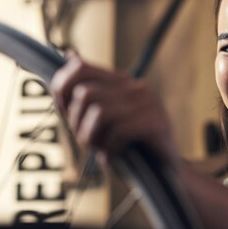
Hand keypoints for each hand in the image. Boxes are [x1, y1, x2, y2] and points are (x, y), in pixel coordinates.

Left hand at [50, 55, 178, 169]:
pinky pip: (119, 131)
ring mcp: (148, 104)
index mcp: (122, 82)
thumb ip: (88, 94)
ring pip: (99, 112)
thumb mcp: (105, 119)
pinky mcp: (156, 124)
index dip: (62, 88)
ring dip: (91, 138)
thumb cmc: (130, 147)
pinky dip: (109, 149)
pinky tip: (112, 158)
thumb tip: (70, 55)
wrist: (164, 173)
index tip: (65, 112)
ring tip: (100, 150)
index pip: (80, 68)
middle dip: (77, 123)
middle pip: (85, 93)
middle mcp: (136, 88)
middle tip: (87, 141)